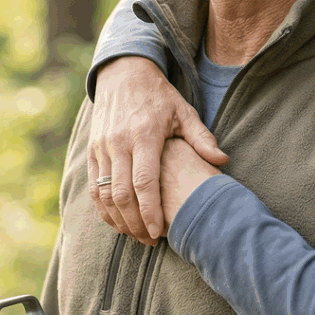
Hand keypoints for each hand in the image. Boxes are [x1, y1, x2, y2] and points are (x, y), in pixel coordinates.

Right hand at [89, 56, 227, 242]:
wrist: (123, 74)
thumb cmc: (159, 96)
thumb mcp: (184, 111)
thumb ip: (202, 138)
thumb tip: (222, 161)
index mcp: (144, 135)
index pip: (144, 181)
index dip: (149, 210)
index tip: (158, 231)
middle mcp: (119, 143)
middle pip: (122, 193)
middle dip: (134, 222)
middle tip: (150, 240)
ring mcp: (102, 148)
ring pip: (104, 194)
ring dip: (119, 219)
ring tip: (136, 235)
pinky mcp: (92, 151)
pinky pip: (94, 187)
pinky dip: (104, 208)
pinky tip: (118, 221)